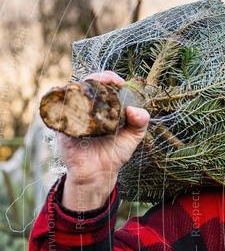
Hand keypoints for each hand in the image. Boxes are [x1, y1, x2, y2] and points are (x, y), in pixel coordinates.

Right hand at [57, 71, 148, 210]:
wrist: (98, 172)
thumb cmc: (115, 153)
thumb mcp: (133, 137)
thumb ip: (140, 122)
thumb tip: (135, 110)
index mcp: (104, 106)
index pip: (105, 85)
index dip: (110, 78)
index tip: (119, 82)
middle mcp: (87, 107)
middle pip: (87, 83)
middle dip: (96, 78)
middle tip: (106, 81)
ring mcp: (73, 114)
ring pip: (72, 92)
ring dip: (81, 86)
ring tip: (92, 89)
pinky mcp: (61, 124)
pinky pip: (57, 108)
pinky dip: (63, 101)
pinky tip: (73, 99)